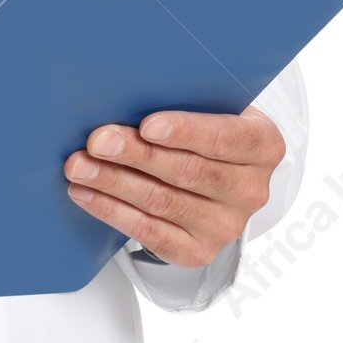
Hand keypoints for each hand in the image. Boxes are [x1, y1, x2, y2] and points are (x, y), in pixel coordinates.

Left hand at [63, 106, 284, 267]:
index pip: (224, 138)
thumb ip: (185, 99)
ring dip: (114, 182)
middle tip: (98, 141)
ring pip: (162, 202)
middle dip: (136, 155)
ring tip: (80, 166)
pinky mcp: (198, 251)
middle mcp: (250, 189)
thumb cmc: (207, 129)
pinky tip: (87, 194)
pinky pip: (150, 232)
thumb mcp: (211, 106)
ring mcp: (226, 225)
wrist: (220, 177)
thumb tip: (126, 91)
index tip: (147, 125)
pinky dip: (112, 211)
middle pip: (187, 171)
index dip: (185, 131)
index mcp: (262, 145)